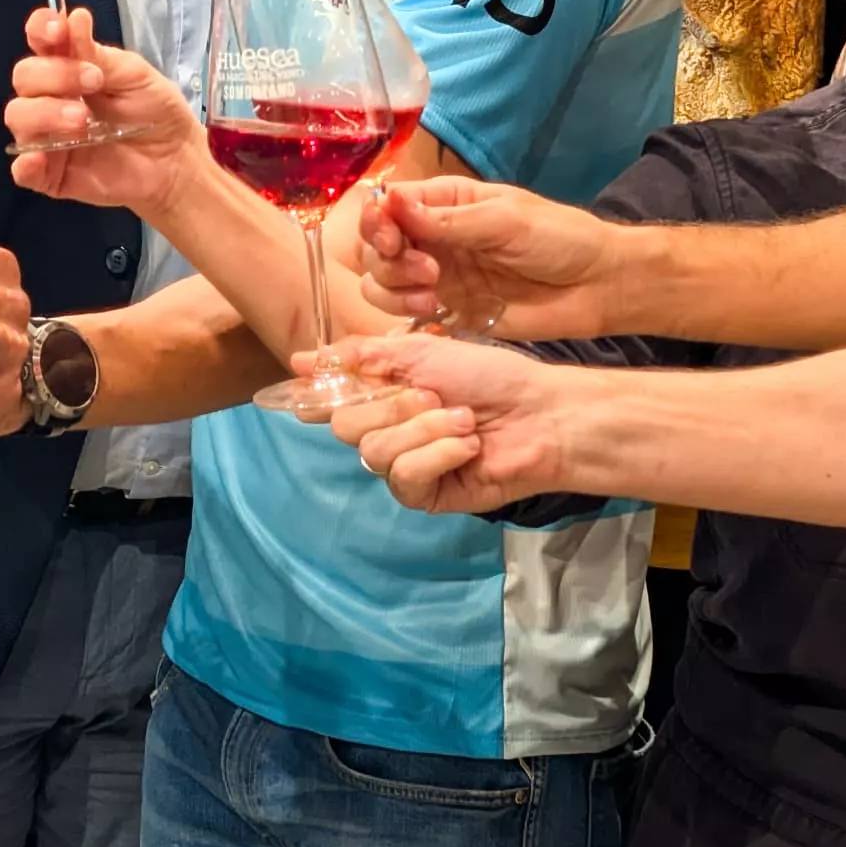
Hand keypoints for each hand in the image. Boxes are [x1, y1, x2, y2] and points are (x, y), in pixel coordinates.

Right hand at [5, 7, 199, 210]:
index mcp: (68, 66)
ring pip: (17, 116)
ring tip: (83, 120)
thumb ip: (99, 55)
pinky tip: (40, 157)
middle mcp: (50, 97)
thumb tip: (74, 18)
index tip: (58, 31)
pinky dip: (26, 163)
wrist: (175, 160)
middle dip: (55, 74)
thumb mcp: (134, 76)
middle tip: (94, 82)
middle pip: (24, 76)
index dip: (41, 29)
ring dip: (45, 112)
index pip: (40, 40)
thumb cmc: (154, 112)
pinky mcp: (50, 174)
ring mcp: (46, 136)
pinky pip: (23, 170)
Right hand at [325, 332, 593, 514]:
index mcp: (385, 392)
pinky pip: (403, 477)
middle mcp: (388, 429)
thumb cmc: (492, 378)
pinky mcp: (425, 495)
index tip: (309, 385)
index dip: (319, 393)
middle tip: (432, 395)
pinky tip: (467, 448)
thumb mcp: (425, 351)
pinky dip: (437, 455)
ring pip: (374, 452)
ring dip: (423, 430)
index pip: (332, 398)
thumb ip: (365, 355)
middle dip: (389, 406)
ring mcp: (406, 465)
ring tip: (465, 421)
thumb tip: (304, 360)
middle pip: (345, 426)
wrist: (541, 415)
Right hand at [357, 176, 629, 340]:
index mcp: (445, 203)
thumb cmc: (559, 238)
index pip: (388, 205)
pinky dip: (404, 311)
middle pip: (376, 246)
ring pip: (381, 282)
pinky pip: (404, 312)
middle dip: (388, 259)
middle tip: (427, 270)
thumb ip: (448, 221)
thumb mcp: (505, 220)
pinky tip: (432, 310)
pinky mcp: (448, 310)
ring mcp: (437, 276)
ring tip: (431, 293)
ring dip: (392, 288)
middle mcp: (433, 237)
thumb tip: (390, 202)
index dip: (378, 221)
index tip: (393, 236)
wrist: (596, 285)